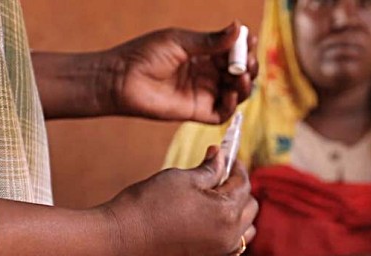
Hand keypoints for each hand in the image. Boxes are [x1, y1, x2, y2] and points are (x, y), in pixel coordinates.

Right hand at [101, 145, 257, 255]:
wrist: (120, 241)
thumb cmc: (148, 205)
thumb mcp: (182, 178)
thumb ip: (209, 169)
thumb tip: (221, 156)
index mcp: (227, 213)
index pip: (244, 184)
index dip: (235, 166)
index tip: (225, 155)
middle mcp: (229, 237)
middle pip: (249, 208)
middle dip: (238, 188)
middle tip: (219, 174)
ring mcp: (217, 253)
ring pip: (243, 230)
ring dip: (237, 212)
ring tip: (215, 198)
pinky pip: (228, 244)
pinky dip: (226, 230)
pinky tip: (207, 219)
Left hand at [105, 22, 257, 122]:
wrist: (121, 79)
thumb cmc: (144, 55)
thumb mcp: (180, 42)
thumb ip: (210, 40)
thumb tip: (237, 28)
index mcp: (203, 54)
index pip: (232, 52)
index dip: (243, 47)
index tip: (249, 39)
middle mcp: (207, 74)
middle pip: (238, 72)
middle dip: (248, 66)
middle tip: (247, 61)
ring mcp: (203, 93)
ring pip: (235, 92)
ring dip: (244, 84)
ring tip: (241, 75)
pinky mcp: (198, 112)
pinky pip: (222, 112)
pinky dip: (231, 104)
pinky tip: (230, 93)